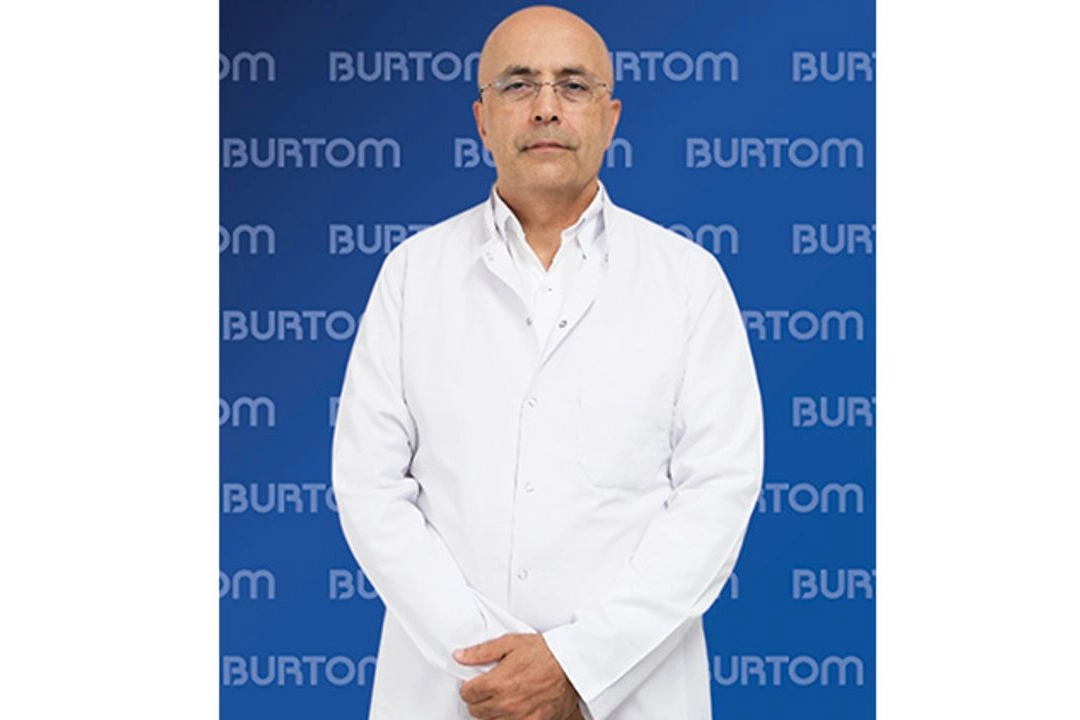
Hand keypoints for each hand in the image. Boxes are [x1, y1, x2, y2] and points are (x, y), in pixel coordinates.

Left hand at [454, 633, 579, 719]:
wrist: (572, 665)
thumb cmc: (545, 652)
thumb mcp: (510, 643)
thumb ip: (481, 652)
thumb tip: (460, 656)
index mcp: (498, 682)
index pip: (467, 694)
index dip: (469, 687)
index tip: (475, 683)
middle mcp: (507, 703)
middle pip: (476, 711)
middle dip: (478, 700)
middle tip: (489, 690)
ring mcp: (520, 717)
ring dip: (492, 713)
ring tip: (503, 699)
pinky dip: (509, 719)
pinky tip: (514, 710)